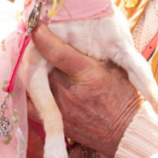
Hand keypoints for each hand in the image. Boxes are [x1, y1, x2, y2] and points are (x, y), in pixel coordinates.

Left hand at [31, 24, 142, 157]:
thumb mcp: (115, 69)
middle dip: (40, 54)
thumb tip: (77, 35)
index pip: (59, 52)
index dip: (44, 38)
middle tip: (37, 44)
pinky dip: (32, 95)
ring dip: (35, 73)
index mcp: (87, 72)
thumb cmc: (123, 96)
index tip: (36, 26)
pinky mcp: (57, 121)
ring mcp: (61, 108)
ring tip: (36, 64)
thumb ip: (94, 54)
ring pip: (35, 85)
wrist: (126, 131)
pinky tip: (35, 87)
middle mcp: (69, 90)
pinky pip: (34, 106)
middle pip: (43, 66)